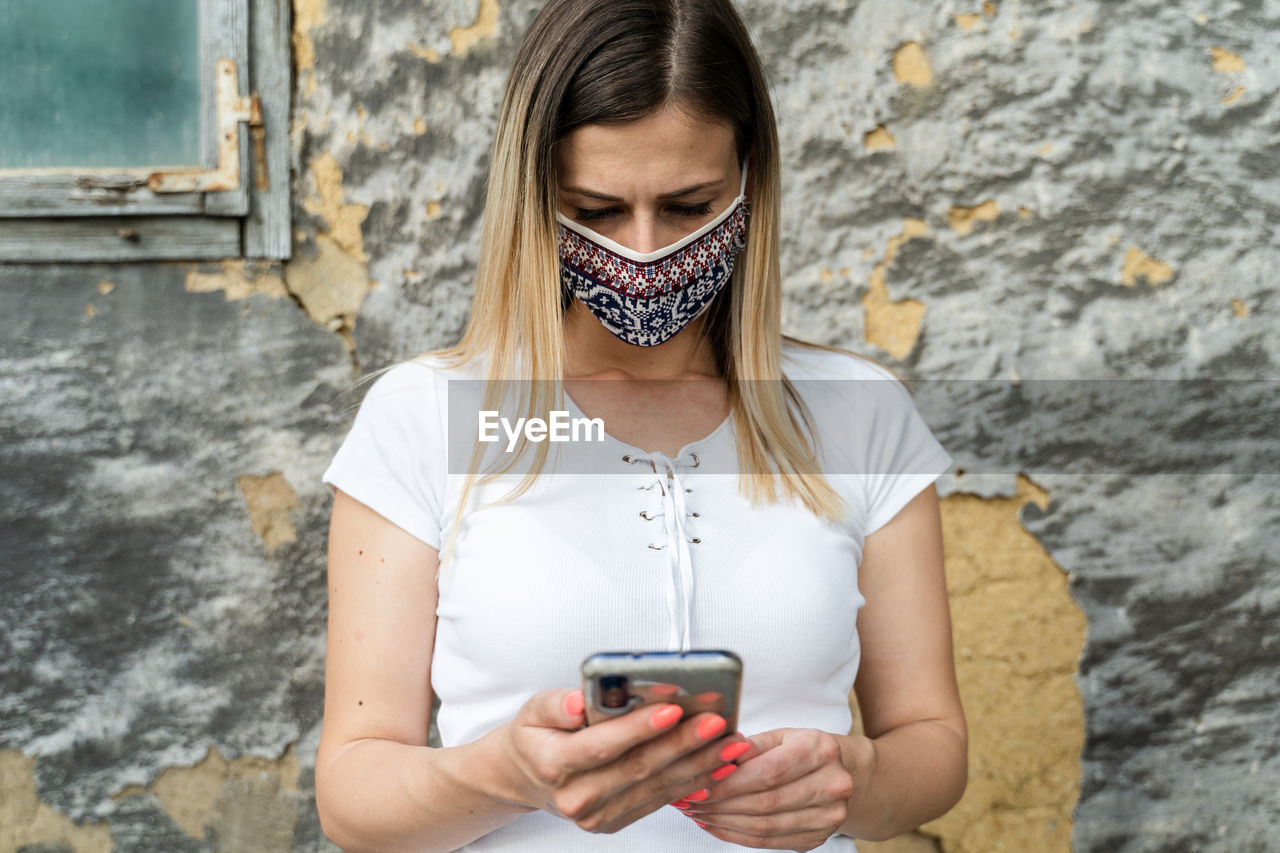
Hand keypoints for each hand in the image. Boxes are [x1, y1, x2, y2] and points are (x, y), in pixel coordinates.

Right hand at [495, 687, 749, 834]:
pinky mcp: (616, 821)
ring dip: (698, 765)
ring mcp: (599, 816)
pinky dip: (692, 782)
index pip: (604, 745)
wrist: (525, 776)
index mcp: (555, 764)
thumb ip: (557, 703)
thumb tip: (579, 702)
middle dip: (682, 744)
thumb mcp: (534, 709)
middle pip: (638, 768)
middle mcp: (578, 797)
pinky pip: (660, 800)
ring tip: (729, 743)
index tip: (673, 709)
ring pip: (656, 786)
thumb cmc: (536, 736)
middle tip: (715, 723)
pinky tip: (716, 765)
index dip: (640, 727)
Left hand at [677, 728, 862, 850]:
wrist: (847, 774)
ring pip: (764, 827)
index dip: (729, 783)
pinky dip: (737, 836)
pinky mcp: (818, 838)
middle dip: (719, 804)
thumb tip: (714, 755)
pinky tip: (715, 824)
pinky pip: (769, 842)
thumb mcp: (781, 735)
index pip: (767, 772)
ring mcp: (828, 817)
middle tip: (688, 799)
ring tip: (696, 812)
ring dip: (723, 822)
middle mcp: (832, 785)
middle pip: (764, 802)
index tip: (697, 783)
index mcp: (820, 750)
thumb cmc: (806, 749)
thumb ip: (749, 746)